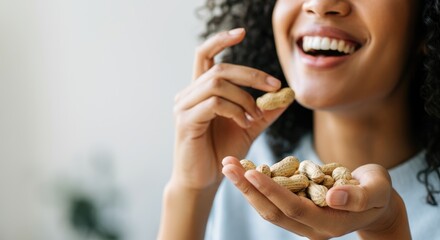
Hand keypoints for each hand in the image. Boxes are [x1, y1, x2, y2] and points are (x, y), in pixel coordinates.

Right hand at [171, 28, 287, 189]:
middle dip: (251, 74)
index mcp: (199, 91)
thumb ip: (264, 110)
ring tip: (256, 116)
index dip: (221, 40)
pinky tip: (245, 123)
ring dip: (244, 97)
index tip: (242, 32)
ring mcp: (184, 107)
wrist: (204, 180)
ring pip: (217, 83)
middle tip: (274, 86)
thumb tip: (286, 95)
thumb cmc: (222, 152)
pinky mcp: (186, 121)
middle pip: (219, 68)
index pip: (204, 55)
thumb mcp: (248, 126)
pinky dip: (235, 110)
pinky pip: (214, 103)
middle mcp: (187, 94)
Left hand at [222, 157, 410, 238]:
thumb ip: (357, 196)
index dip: (271, 191)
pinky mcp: (297, 209)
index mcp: (328, 223)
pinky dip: (257, 185)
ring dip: (246, 187)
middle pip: (272, 211)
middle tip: (227, 165)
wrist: (375, 201)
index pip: (293, 208)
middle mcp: (310, 226)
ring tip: (230, 165)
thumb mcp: (377, 190)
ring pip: (267, 207)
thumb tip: (333, 197)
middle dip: (247, 189)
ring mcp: (302, 220)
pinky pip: (272, 199)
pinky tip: (244, 169)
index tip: (250, 172)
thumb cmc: (378, 192)